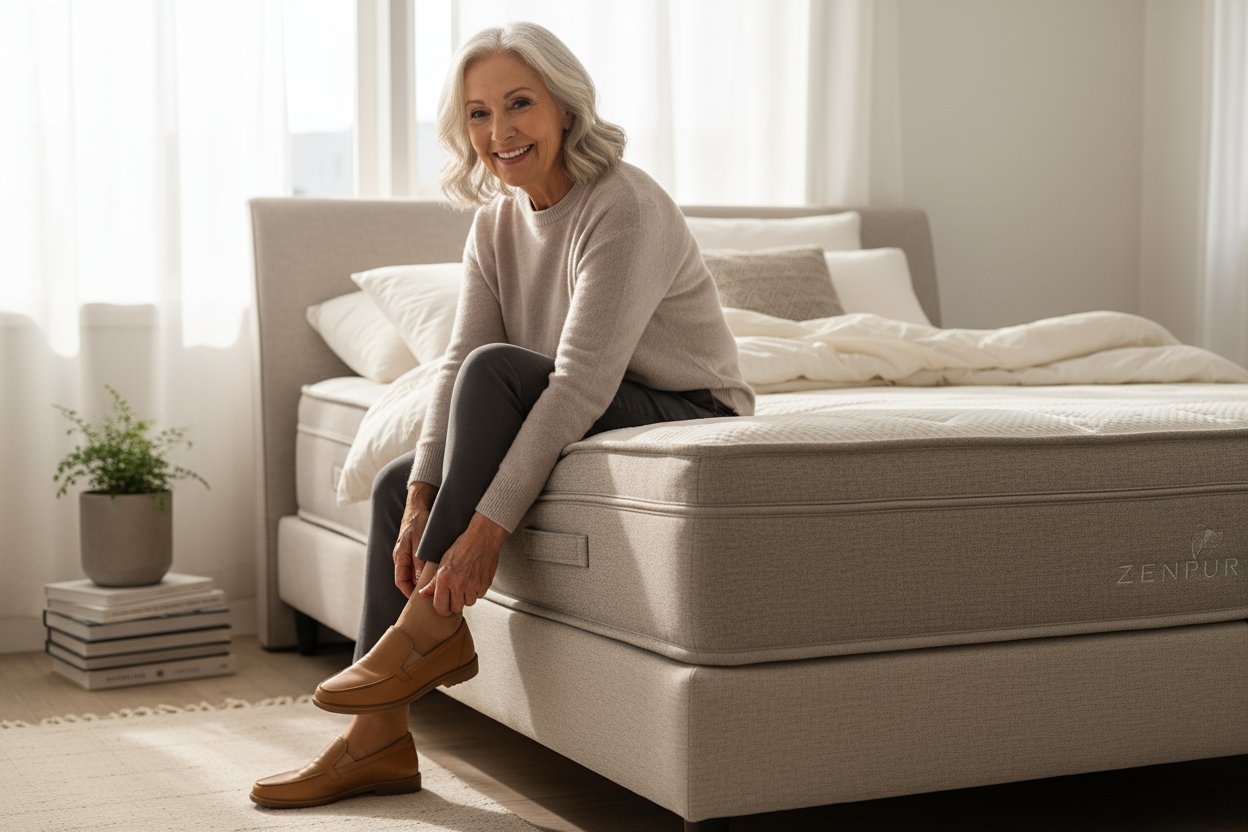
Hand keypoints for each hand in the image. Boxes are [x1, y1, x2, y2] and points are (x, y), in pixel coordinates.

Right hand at [393, 481, 436, 597]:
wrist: (421, 503)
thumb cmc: (419, 521)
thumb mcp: (419, 544)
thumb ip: (418, 563)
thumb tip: (419, 583)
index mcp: (400, 556)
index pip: (401, 582)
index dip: (409, 593)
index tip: (419, 601)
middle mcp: (403, 556)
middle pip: (408, 578)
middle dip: (418, 588)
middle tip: (431, 596)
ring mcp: (410, 551)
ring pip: (416, 571)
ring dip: (424, 579)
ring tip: (437, 587)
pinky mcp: (417, 547)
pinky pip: (421, 563)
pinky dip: (428, 570)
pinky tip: (438, 572)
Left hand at [419, 512, 507, 614]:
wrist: (482, 538)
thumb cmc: (461, 547)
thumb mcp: (442, 562)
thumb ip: (433, 582)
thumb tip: (423, 593)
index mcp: (444, 579)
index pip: (441, 607)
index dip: (442, 610)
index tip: (444, 608)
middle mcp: (458, 584)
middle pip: (456, 608)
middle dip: (454, 604)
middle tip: (455, 595)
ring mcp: (473, 585)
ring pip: (469, 603)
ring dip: (466, 597)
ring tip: (465, 584)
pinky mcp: (485, 584)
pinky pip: (479, 596)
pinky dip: (477, 591)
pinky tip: (474, 580)